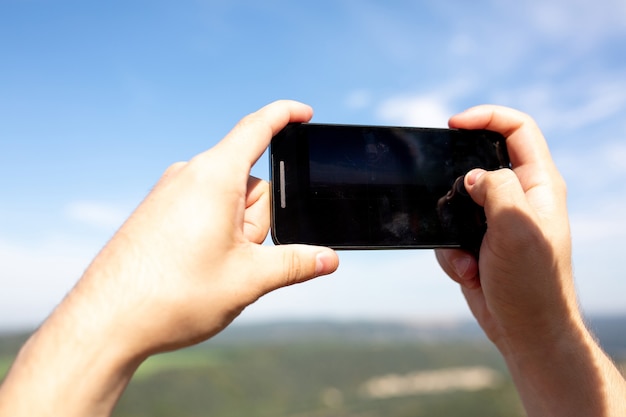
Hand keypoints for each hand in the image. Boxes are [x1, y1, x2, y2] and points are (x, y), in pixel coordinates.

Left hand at [63, 100, 339, 355]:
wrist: (105, 322)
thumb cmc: (175, 295)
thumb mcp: (248, 279)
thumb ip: (296, 263)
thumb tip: (330, 258)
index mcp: (214, 177)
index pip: (257, 128)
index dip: (286, 115)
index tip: (305, 113)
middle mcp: (189, 175)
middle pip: (248, 185)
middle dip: (257, 220)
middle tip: (238, 260)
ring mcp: (169, 192)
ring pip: (225, 201)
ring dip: (235, 231)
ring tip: (211, 269)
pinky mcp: (157, 210)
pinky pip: (201, 209)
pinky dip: (213, 232)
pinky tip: (196, 267)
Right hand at [435, 105, 576, 350]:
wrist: (526, 332)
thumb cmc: (532, 284)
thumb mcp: (517, 228)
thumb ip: (496, 189)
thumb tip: (471, 176)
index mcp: (539, 185)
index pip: (518, 129)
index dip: (486, 117)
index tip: (454, 124)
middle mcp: (519, 197)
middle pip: (481, 161)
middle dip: (455, 179)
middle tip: (442, 191)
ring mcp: (497, 220)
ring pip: (456, 200)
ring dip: (450, 229)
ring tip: (467, 258)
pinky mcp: (479, 242)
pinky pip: (449, 232)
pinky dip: (451, 254)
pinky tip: (468, 274)